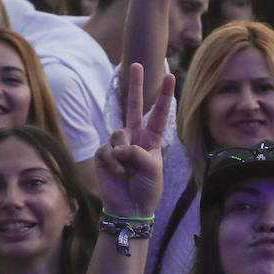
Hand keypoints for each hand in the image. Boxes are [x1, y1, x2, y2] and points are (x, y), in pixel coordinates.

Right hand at [95, 62, 174, 217]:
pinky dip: (112, 162)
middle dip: (135, 86)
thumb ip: (138, 152)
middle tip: (137, 64)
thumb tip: (118, 146)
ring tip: (126, 170)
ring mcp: (118, 144)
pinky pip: (106, 149)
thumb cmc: (147, 190)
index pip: (158, 114)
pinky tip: (117, 173)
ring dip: (123, 152)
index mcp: (152, 140)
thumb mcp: (153, 169)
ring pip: (118, 133)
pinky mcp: (103, 154)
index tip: (170, 76)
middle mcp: (134, 138)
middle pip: (133, 107)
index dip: (164, 96)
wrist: (130, 209)